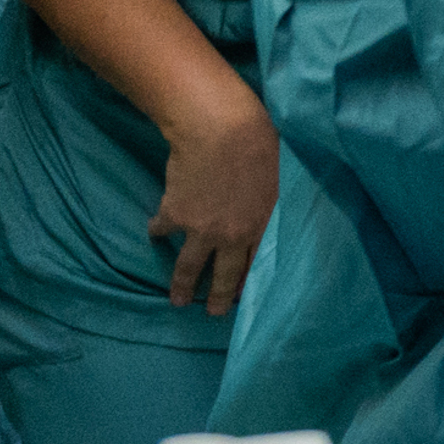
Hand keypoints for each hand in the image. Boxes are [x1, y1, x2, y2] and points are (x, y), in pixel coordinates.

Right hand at [148, 100, 281, 313]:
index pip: (258, 264)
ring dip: (180, 284)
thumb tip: (287, 211)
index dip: (251, 282)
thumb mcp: (285, 178)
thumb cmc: (264, 143)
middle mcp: (233, 235)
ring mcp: (201, 229)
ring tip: (176, 299)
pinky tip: (155, 233)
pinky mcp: (174, 215)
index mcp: (264, 225)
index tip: (246, 297)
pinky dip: (157, 231)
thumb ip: (280, 201)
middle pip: (224, 274)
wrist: (223, 130)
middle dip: (216, 297)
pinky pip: (161, 230)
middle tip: (211, 312)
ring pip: (188, 266)